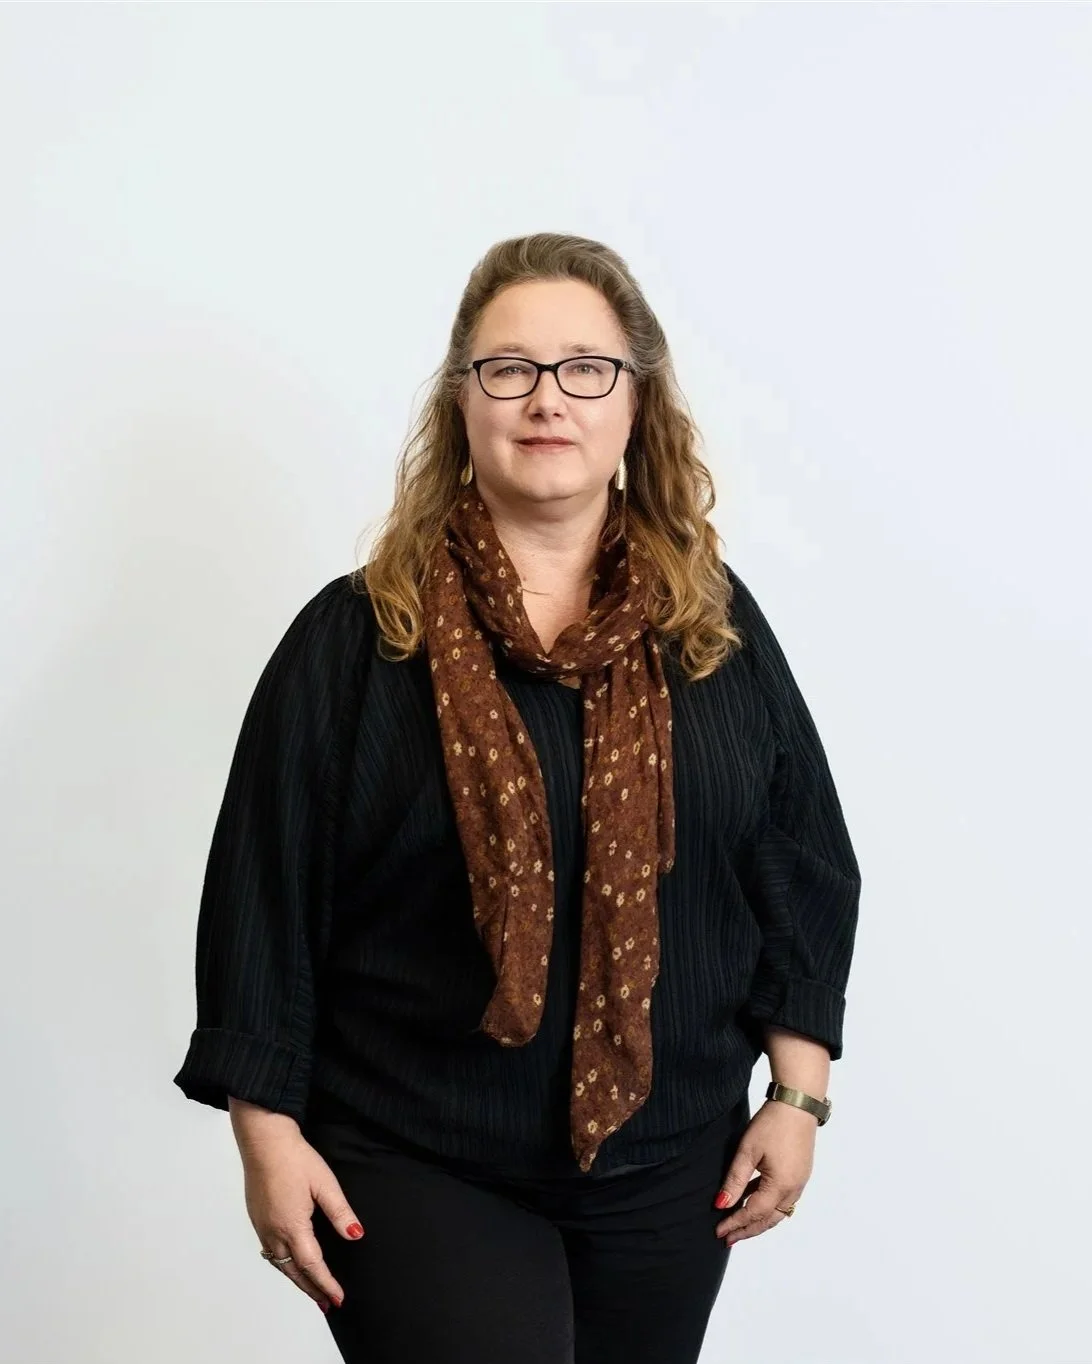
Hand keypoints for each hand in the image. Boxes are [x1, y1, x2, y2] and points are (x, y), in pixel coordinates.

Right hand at [231, 1102, 364, 1311]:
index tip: (339, 1299)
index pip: (312, 1266)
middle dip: (311, 1290)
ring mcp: (262, 1226)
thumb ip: (340, 1212)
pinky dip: (283, 1264)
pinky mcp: (257, 1217)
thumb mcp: (324, 1183)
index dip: (326, 1284)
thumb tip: (355, 1235)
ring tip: (311, 1290)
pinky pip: (270, 1251)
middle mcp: (273, 1231)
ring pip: (279, 1264)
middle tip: (327, 1304)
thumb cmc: (294, 1157)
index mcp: (292, 1225)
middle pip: (293, 1272)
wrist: (263, 1140)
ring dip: (296, 1279)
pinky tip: (290, 1262)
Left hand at [712, 1099, 816, 1245]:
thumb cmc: (772, 1124)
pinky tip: (754, 1202)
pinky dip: (768, 1207)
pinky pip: (784, 1200)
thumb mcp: (747, 1150)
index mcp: (780, 1186)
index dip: (735, 1223)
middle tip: (729, 1238)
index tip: (719, 1232)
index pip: (753, 1213)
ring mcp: (800, 1182)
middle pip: (769, 1219)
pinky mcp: (800, 1174)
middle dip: (748, 1230)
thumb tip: (722, 1204)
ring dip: (759, 1221)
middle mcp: (794, 1189)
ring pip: (778, 1212)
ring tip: (740, 1226)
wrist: (798, 1104)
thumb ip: (735, 1179)